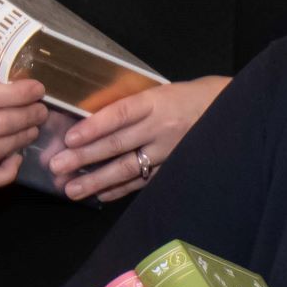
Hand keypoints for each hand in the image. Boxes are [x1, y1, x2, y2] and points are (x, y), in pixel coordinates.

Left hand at [49, 74, 231, 201]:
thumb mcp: (160, 91)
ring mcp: (169, 150)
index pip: (120, 114)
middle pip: (118, 143)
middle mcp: (161, 127)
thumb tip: (89, 114)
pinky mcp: (175, 167)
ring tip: (72, 189)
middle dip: (84, 157)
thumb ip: (130, 103)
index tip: (69, 138)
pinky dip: (121, 189)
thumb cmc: (187, 98)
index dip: (94, 126)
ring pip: (128, 167)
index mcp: (156, 101)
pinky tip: (101, 195)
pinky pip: (144, 181)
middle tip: (57, 167)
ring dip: (98, 179)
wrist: (229, 112)